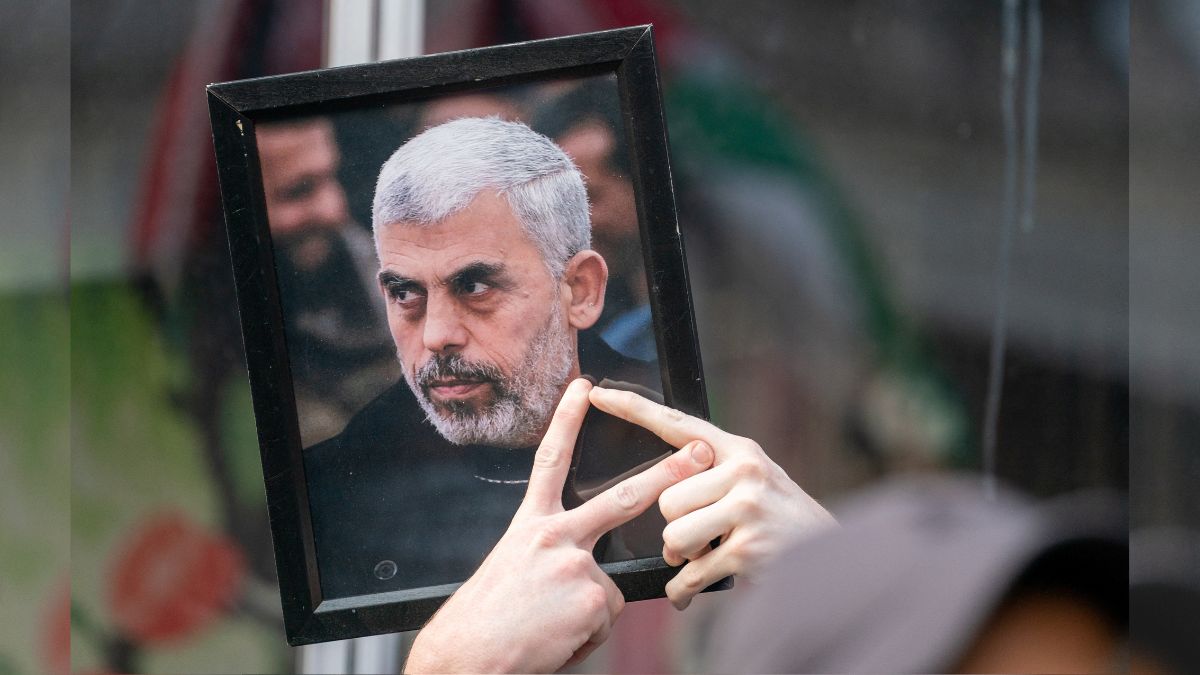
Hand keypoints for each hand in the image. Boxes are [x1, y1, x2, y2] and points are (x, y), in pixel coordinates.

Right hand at [405, 379, 714, 672]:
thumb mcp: (514, 567)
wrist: (469, 654)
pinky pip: (606, 616)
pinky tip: (555, 638)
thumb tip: (584, 563)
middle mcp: (553, 536)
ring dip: (587, 610)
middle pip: (619, 498)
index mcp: (529, 525)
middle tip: (700, 452)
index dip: (568, 421)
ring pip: (609, 584)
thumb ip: (550, 552)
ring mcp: (576, 566)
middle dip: (665, 474)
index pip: (551, 461)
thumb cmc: (487, 617)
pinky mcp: (593, 600)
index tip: (585, 388)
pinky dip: (585, 633)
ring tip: (547, 624)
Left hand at [589, 386, 836, 609]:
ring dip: (680, 557)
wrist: (830, 558)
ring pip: (673, 536)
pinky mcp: (747, 549)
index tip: (598, 392)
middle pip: (666, 498)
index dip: (633, 408)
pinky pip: (690, 573)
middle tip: (699, 536)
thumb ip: (712, 473)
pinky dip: (683, 590)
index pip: (677, 424)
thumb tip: (662, 483)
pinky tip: (687, 593)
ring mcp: (747, 509)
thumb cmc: (780, 520)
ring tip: (704, 556)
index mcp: (737, 450)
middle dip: (675, 526)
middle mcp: (743, 471)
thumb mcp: (752, 480)